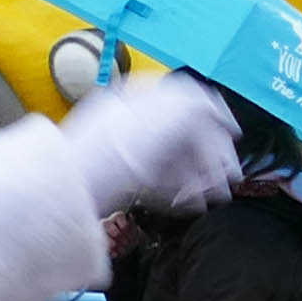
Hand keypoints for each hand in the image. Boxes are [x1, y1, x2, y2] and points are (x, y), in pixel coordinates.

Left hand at [56, 72, 240, 222]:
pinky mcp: (120, 180)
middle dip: (210, 155)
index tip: (233, 135)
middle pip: (182, 133)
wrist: (69, 189)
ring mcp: (126, 151)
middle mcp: (134, 120)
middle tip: (229, 177)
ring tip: (215, 196)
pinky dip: (178, 191)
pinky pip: (156, 182)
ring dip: (200, 176)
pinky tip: (192, 204)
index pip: (186, 99)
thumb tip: (215, 109)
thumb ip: (195, 107)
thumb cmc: (110, 152)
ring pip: (172, 160)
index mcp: (140, 97)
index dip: (214, 116)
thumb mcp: (163, 118)